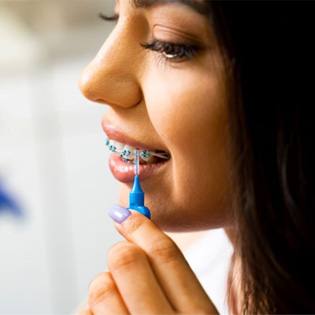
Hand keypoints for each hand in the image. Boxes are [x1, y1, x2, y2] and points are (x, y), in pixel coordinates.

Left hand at [80, 207, 218, 314]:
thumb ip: (171, 283)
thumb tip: (134, 239)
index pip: (167, 255)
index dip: (142, 227)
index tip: (126, 213)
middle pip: (127, 261)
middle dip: (121, 254)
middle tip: (123, 261)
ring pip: (100, 287)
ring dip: (104, 288)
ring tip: (118, 304)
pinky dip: (90, 313)